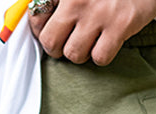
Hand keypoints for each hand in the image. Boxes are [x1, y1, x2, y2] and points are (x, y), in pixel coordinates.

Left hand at [29, 0, 155, 65]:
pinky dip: (103, 54)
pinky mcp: (119, 25)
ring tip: (92, 39)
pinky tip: (108, 40)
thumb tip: (44, 17)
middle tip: (68, 42)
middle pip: (50, 42)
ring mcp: (97, 13)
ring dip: (82, 52)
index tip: (48, 30)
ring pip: (74, 54)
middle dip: (58, 48)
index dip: (40, 28)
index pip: (35, 15)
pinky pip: (99, 57)